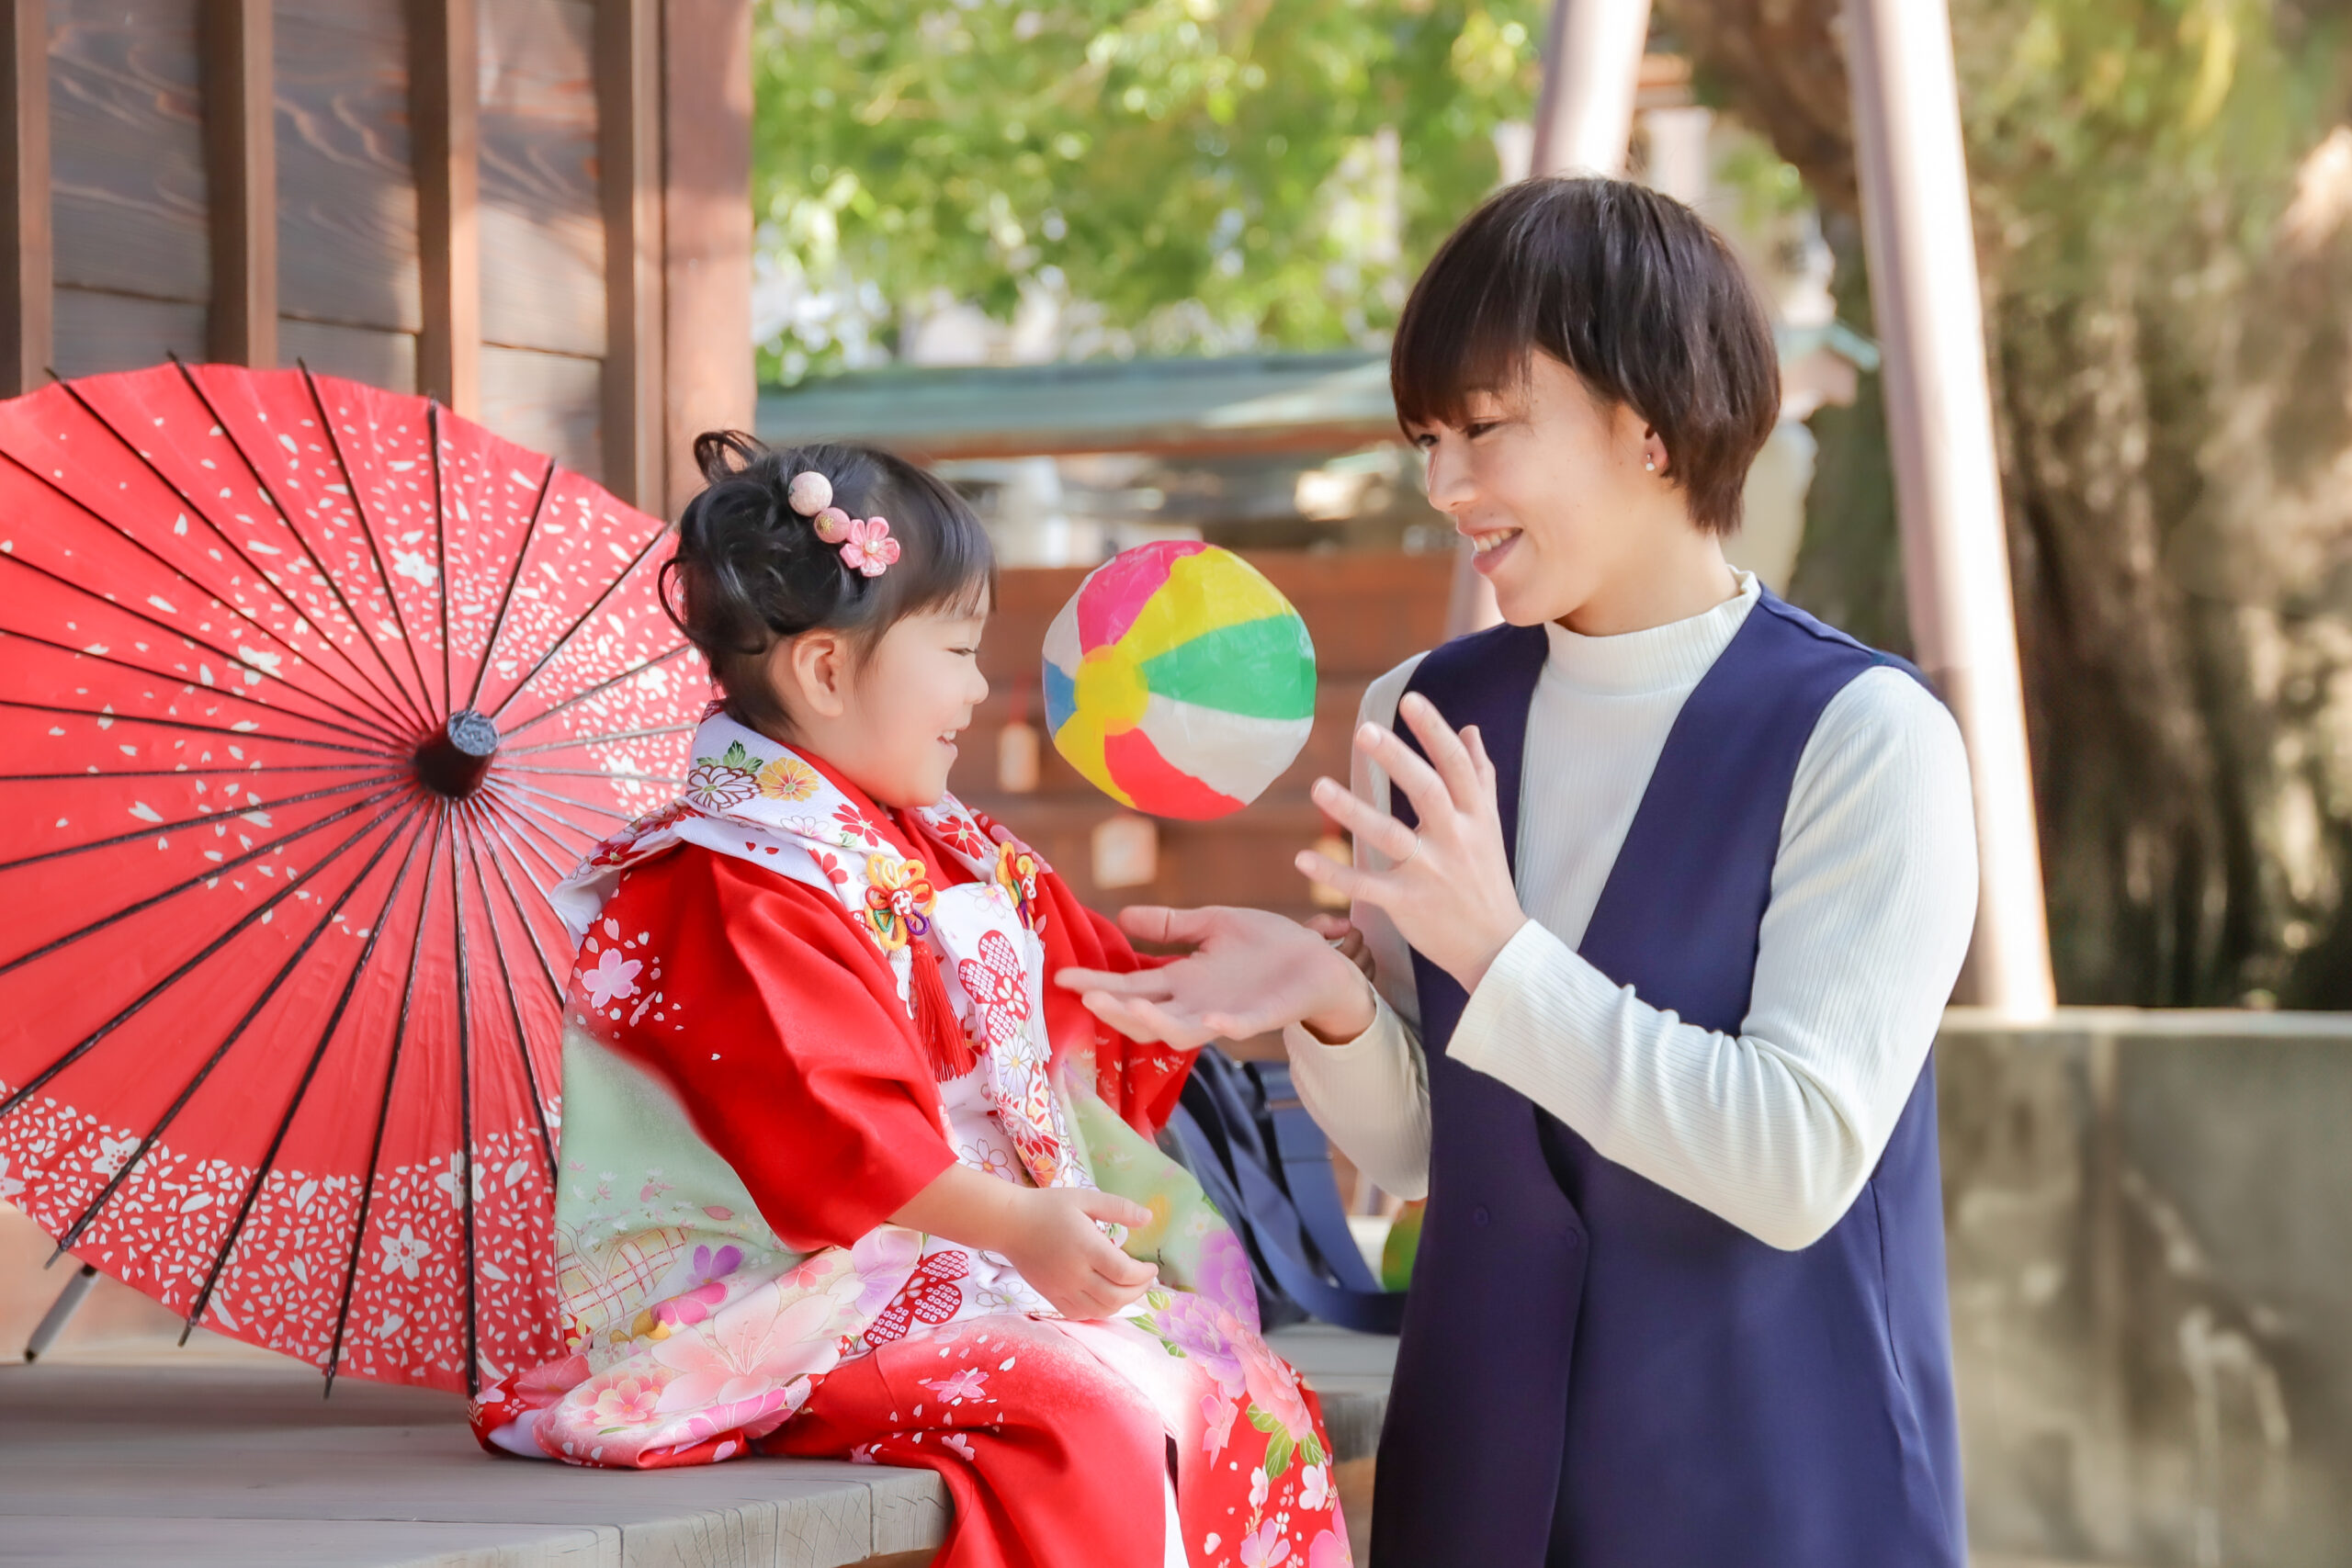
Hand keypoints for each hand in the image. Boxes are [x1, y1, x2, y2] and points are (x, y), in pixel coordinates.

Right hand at [1001, 1186, 1158, 1319]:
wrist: (1010, 1224)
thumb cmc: (1048, 1207)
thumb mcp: (1085, 1198)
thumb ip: (1118, 1208)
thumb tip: (1148, 1217)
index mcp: (1087, 1248)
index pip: (1125, 1273)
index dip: (1144, 1274)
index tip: (1152, 1267)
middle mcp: (1076, 1274)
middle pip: (1116, 1296)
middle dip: (1138, 1291)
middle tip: (1146, 1280)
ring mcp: (1062, 1289)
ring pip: (1100, 1310)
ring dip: (1121, 1303)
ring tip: (1129, 1289)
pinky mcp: (1051, 1296)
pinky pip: (1080, 1314)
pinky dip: (1098, 1312)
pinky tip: (1105, 1299)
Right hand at [1055, 905, 1375, 1049]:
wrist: (1321, 962)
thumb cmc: (1268, 946)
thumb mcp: (1212, 925)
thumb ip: (1171, 924)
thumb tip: (1123, 915)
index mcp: (1183, 983)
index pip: (1129, 987)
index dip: (1097, 984)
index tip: (1062, 976)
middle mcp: (1196, 1004)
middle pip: (1144, 1015)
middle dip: (1113, 1008)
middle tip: (1085, 996)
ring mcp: (1228, 1014)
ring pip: (1181, 1030)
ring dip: (1153, 1022)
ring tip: (1125, 1006)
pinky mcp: (1262, 1016)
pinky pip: (1239, 1027)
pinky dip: (1222, 1023)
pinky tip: (1208, 1017)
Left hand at [1295, 691, 1527, 993]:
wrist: (1496, 947)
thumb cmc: (1487, 879)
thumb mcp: (1490, 825)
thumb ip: (1479, 776)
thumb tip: (1471, 729)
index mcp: (1474, 815)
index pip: (1456, 765)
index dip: (1435, 732)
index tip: (1411, 701)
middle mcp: (1456, 839)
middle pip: (1427, 791)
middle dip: (1398, 760)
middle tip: (1365, 730)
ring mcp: (1432, 873)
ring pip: (1391, 836)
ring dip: (1353, 811)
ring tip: (1319, 787)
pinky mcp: (1409, 904)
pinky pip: (1367, 885)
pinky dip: (1335, 873)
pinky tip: (1302, 857)